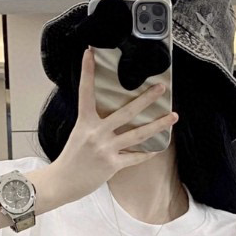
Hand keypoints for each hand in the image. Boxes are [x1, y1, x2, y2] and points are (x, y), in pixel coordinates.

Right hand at [45, 46, 178, 207]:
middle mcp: (96, 133)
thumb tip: (112, 115)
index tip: (90, 52)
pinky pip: (135, 157)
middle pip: (126, 112)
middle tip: (162, 87)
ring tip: (173, 116)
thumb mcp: (78, 134)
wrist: (62, 182)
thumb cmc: (70, 158)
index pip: (86, 92)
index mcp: (84, 122)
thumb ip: (94, 124)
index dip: (87, 72)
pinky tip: (158, 148)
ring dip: (158, 125)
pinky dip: (147, 153)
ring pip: (138, 134)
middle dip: (146, 98)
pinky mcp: (112, 165)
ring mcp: (105, 149)